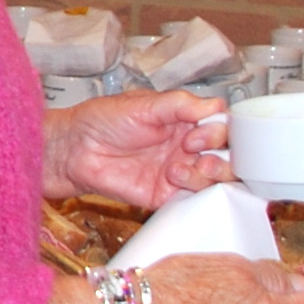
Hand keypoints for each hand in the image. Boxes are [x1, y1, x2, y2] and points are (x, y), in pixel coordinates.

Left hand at [45, 91, 228, 207]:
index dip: (220, 129)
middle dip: (221, 153)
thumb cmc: (103, 120)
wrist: (74, 149)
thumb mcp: (144, 104)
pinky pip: (196, 198)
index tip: (199, 130)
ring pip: (218, 178)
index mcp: (187, 121)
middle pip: (229, 154)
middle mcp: (188, 147)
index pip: (224, 126)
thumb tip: (216, 105)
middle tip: (192, 147)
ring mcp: (181, 172)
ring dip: (210, 172)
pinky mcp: (168, 195)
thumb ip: (181, 104)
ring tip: (183, 167)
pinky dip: (195, 190)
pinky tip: (176, 179)